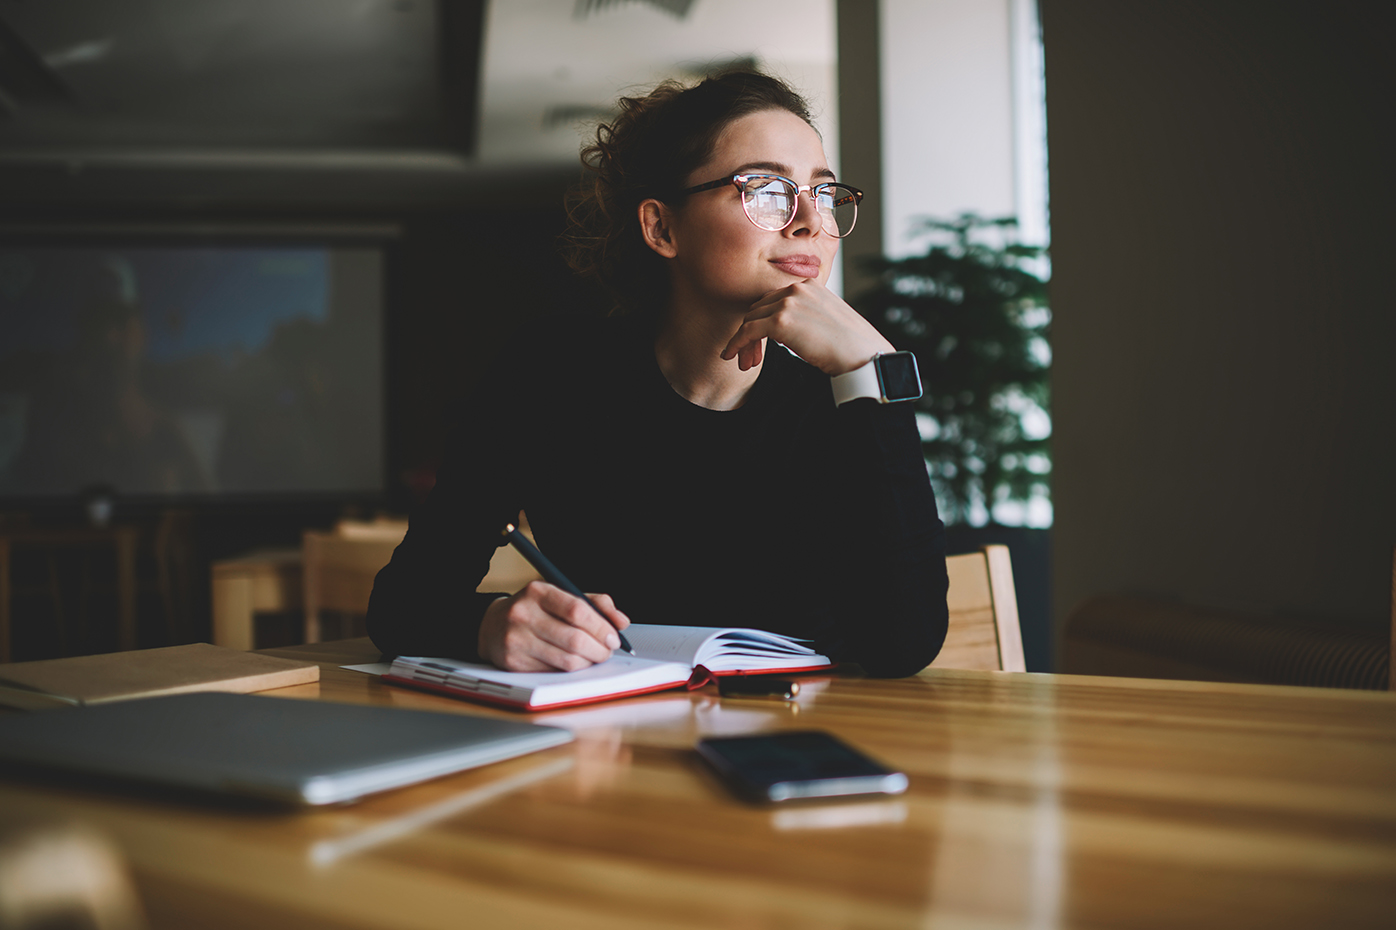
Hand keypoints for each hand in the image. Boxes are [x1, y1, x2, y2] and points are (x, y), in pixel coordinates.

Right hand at [478, 581, 630, 671]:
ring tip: (593, 657)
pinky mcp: (513, 663)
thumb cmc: (536, 610)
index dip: (601, 626)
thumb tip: (622, 622)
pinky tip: (573, 663)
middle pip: (574, 639)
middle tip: (607, 651)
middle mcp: (523, 614)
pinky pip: (554, 672)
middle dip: (599, 649)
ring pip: (567, 660)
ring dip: (588, 662)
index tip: (614, 637)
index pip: (577, 610)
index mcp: (538, 591)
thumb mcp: (562, 597)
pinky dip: (571, 671)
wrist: (492, 625)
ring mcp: (516, 640)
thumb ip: (596, 604)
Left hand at [721, 280, 895, 374]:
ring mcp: (788, 302)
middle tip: (749, 356)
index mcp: (809, 284)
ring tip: (744, 361)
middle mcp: (797, 287)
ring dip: (744, 341)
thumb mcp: (827, 319)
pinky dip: (736, 343)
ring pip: (750, 319)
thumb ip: (806, 315)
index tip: (759, 342)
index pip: (773, 299)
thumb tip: (788, 329)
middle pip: (758, 308)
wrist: (864, 356)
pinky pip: (747, 331)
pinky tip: (731, 356)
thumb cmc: (852, 345)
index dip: (763, 321)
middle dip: (751, 331)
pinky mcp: (781, 321)